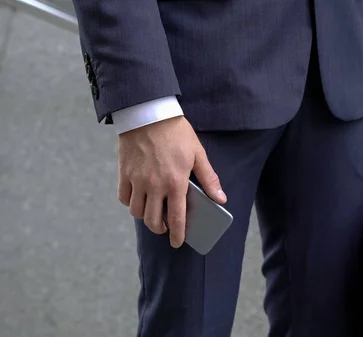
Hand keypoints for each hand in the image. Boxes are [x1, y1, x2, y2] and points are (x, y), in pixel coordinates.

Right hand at [117, 116, 226, 247]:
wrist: (149, 114)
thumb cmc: (176, 133)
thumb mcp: (197, 154)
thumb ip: (209, 179)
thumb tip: (221, 199)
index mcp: (175, 183)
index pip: (177, 218)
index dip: (177, 234)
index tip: (177, 243)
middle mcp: (154, 186)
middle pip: (153, 220)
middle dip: (160, 229)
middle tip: (165, 228)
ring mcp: (137, 180)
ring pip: (137, 212)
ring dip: (145, 217)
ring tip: (153, 212)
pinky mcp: (124, 173)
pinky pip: (124, 197)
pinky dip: (130, 203)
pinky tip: (138, 199)